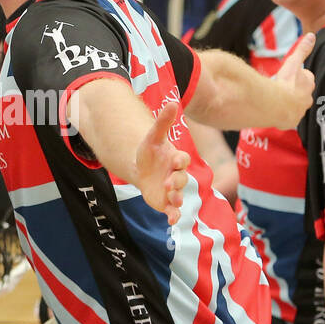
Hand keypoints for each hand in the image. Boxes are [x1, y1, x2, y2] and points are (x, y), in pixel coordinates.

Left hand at [134, 102, 190, 224]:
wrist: (142, 170)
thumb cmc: (150, 152)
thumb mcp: (153, 137)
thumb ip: (163, 122)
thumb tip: (173, 102)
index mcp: (176, 159)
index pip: (182, 159)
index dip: (180, 160)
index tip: (175, 160)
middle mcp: (177, 175)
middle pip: (182, 179)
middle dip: (177, 182)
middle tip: (169, 184)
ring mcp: (173, 190)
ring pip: (179, 195)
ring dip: (177, 199)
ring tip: (174, 201)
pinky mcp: (166, 203)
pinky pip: (173, 211)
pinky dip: (174, 216)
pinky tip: (172, 221)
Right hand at [272, 32, 315, 127]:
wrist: (276, 106)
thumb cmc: (285, 84)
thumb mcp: (293, 62)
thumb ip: (302, 49)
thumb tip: (312, 36)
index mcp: (308, 83)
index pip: (306, 77)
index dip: (297, 76)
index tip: (289, 76)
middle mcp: (307, 98)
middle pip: (301, 92)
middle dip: (294, 90)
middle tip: (282, 87)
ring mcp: (299, 111)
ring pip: (295, 105)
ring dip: (288, 102)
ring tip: (277, 99)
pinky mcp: (291, 121)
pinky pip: (288, 117)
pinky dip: (283, 114)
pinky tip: (275, 110)